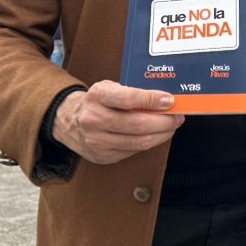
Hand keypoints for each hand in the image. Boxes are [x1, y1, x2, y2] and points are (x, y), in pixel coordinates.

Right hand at [53, 80, 184, 165]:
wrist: (67, 121)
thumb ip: (133, 93)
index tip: (170, 100)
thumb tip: (166, 100)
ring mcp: (97, 141)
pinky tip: (156, 135)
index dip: (152, 100)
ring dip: (161, 135)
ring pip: (139, 142)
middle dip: (164, 122)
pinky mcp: (102, 156)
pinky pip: (133, 151)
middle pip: (137, 125)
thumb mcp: (109, 88)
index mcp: (97, 96)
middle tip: (177, 116)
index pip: (128, 98)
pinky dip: (149, 143)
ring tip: (171, 126)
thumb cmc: (96, 102)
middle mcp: (94, 119)